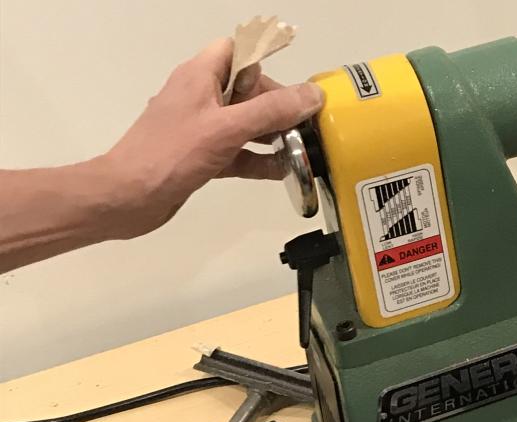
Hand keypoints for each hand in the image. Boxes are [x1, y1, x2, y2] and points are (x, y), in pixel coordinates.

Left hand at [98, 38, 323, 238]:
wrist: (126, 199)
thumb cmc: (172, 154)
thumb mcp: (227, 128)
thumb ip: (272, 110)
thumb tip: (313, 94)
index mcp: (199, 76)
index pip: (235, 50)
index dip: (263, 62)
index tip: (288, 89)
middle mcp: (200, 96)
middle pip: (247, 89)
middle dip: (277, 105)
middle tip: (302, 126)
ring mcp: (200, 128)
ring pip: (244, 122)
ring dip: (272, 134)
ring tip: (302, 150)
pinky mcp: (200, 155)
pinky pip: (237, 150)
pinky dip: (258, 158)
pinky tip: (282, 171)